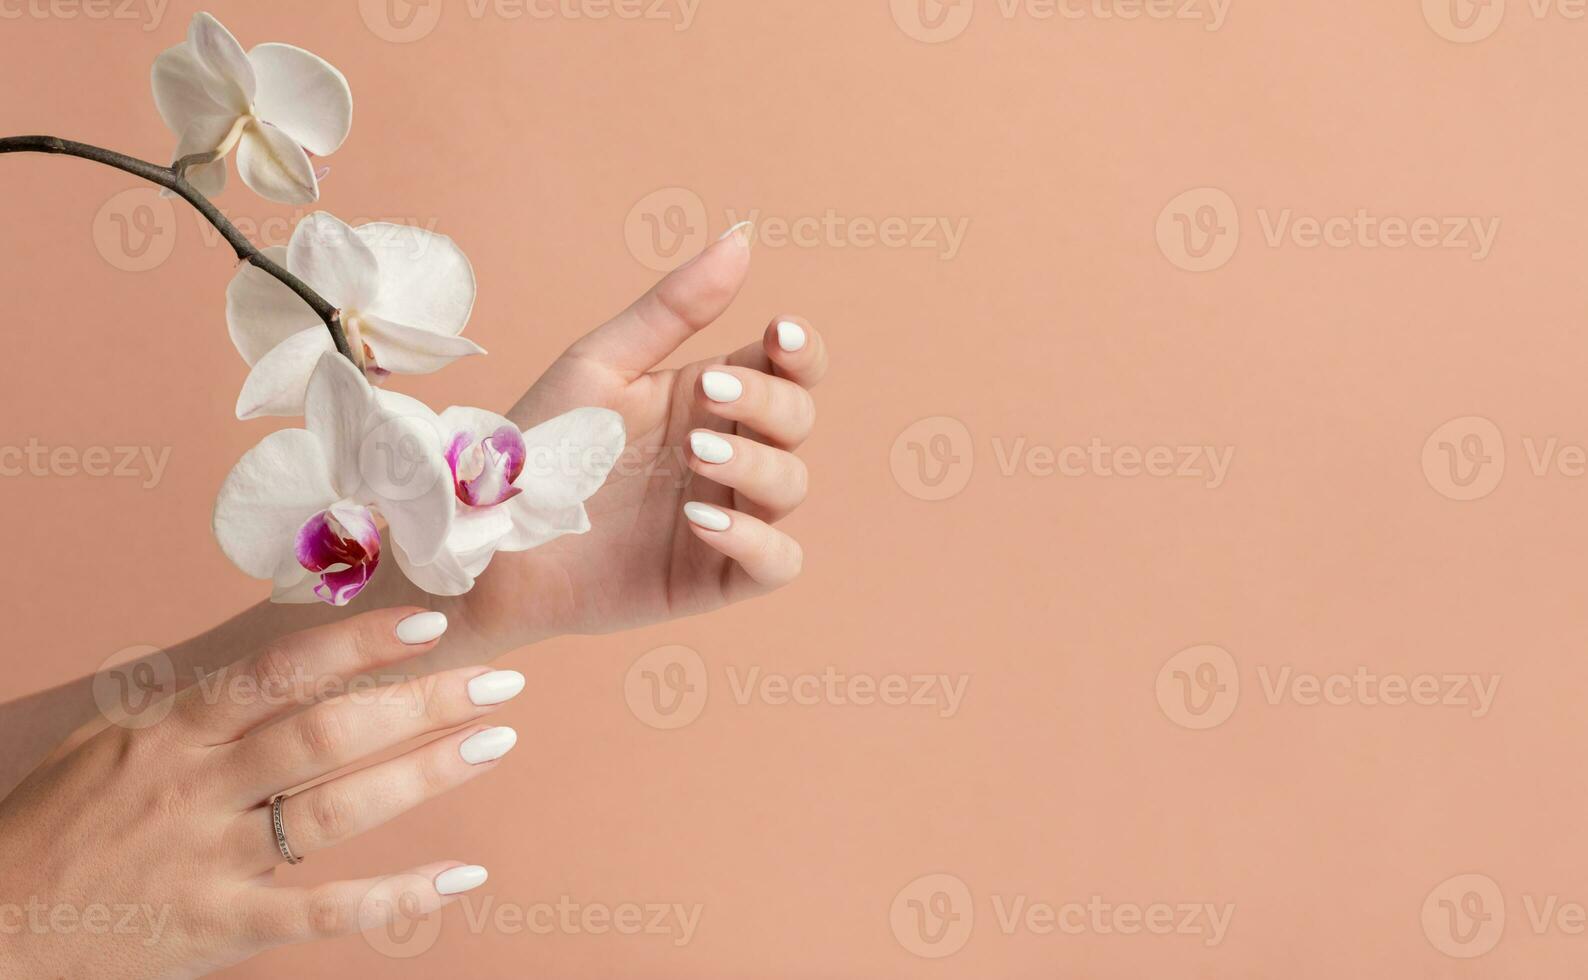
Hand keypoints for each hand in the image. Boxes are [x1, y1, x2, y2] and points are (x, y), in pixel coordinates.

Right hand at [0, 608, 520, 978]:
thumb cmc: (52, 832)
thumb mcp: (107, 746)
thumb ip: (193, 711)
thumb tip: (281, 669)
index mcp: (167, 731)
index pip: (279, 670)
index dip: (358, 642)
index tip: (428, 623)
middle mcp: (194, 787)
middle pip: (328, 731)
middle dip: (423, 702)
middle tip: (500, 681)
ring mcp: (209, 860)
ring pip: (338, 807)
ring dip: (427, 772)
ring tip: (495, 740)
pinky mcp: (220, 927)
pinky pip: (326, 910)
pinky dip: (400, 895)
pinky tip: (461, 875)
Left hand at [462, 227, 829, 645]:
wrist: (489, 541)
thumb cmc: (541, 448)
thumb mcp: (600, 366)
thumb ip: (673, 308)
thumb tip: (741, 238)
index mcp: (710, 399)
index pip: (788, 368)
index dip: (800, 351)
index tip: (776, 334)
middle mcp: (728, 454)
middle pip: (796, 420)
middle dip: (767, 403)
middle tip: (709, 395)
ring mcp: (727, 517)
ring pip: (792, 486)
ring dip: (756, 465)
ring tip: (695, 456)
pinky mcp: (714, 578)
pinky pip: (776, 563)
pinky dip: (756, 541)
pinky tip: (705, 522)